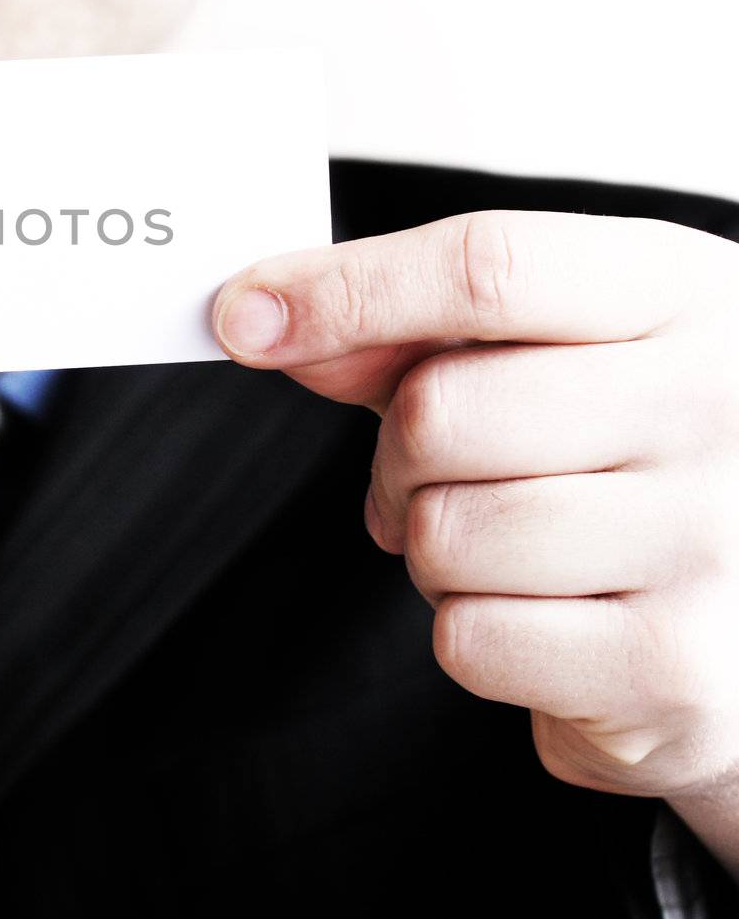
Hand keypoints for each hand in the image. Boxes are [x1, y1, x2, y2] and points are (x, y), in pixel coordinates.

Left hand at [210, 210, 738, 819]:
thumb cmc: (634, 446)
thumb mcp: (556, 349)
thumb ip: (410, 331)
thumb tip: (265, 319)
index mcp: (680, 292)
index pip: (488, 266)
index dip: (346, 289)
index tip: (243, 314)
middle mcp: (715, 405)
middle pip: (439, 411)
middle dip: (395, 453)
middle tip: (432, 471)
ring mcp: (710, 543)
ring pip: (440, 534)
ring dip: (431, 546)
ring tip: (511, 543)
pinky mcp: (674, 669)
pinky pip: (470, 638)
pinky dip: (472, 632)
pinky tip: (547, 613)